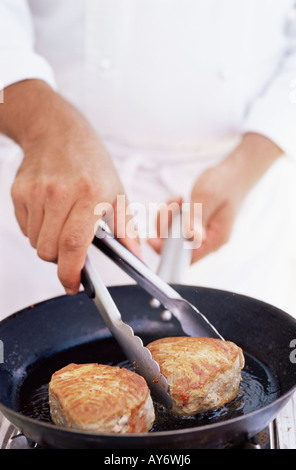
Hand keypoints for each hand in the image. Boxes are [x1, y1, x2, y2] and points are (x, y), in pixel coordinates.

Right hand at [1, 80, 139, 293]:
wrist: (57, 131)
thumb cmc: (91, 163)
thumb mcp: (117, 192)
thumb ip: (127, 230)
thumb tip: (136, 258)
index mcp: (90, 195)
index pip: (74, 244)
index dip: (70, 272)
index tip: (72, 285)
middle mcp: (60, 193)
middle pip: (50, 250)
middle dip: (60, 259)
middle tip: (71, 248)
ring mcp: (36, 192)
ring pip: (35, 242)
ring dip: (49, 243)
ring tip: (62, 222)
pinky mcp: (19, 191)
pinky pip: (25, 228)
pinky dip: (37, 229)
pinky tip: (49, 211)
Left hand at [148, 133, 282, 262]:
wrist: (234, 174)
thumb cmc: (225, 183)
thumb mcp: (208, 196)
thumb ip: (196, 217)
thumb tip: (189, 236)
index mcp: (215, 239)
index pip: (187, 257)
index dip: (167, 252)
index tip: (152, 239)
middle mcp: (207, 240)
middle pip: (175, 248)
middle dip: (165, 227)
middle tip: (171, 207)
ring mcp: (200, 234)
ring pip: (171, 236)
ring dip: (167, 218)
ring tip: (178, 200)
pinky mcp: (194, 226)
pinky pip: (174, 226)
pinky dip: (170, 213)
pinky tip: (179, 201)